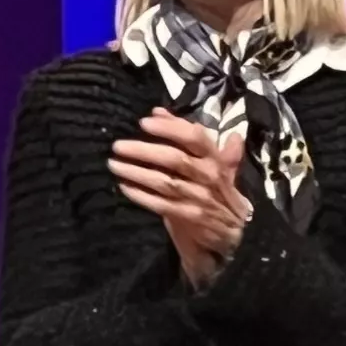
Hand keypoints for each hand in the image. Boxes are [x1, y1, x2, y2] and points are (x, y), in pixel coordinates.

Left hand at [108, 111, 249, 285]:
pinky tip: (124, 187)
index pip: (195, 137)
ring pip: (164, 182)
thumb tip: (159, 110)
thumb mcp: (212, 163)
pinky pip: (161, 204)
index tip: (144, 122)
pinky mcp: (190, 217)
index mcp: (216, 159)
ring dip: (136, 172)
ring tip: (114, 164)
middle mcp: (209, 176)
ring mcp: (200, 198)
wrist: (231, 234)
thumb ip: (185, 136)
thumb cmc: (216, 192)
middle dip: (144, 151)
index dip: (170, 127)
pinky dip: (141, 195)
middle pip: (175, 159)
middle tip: (118, 146)